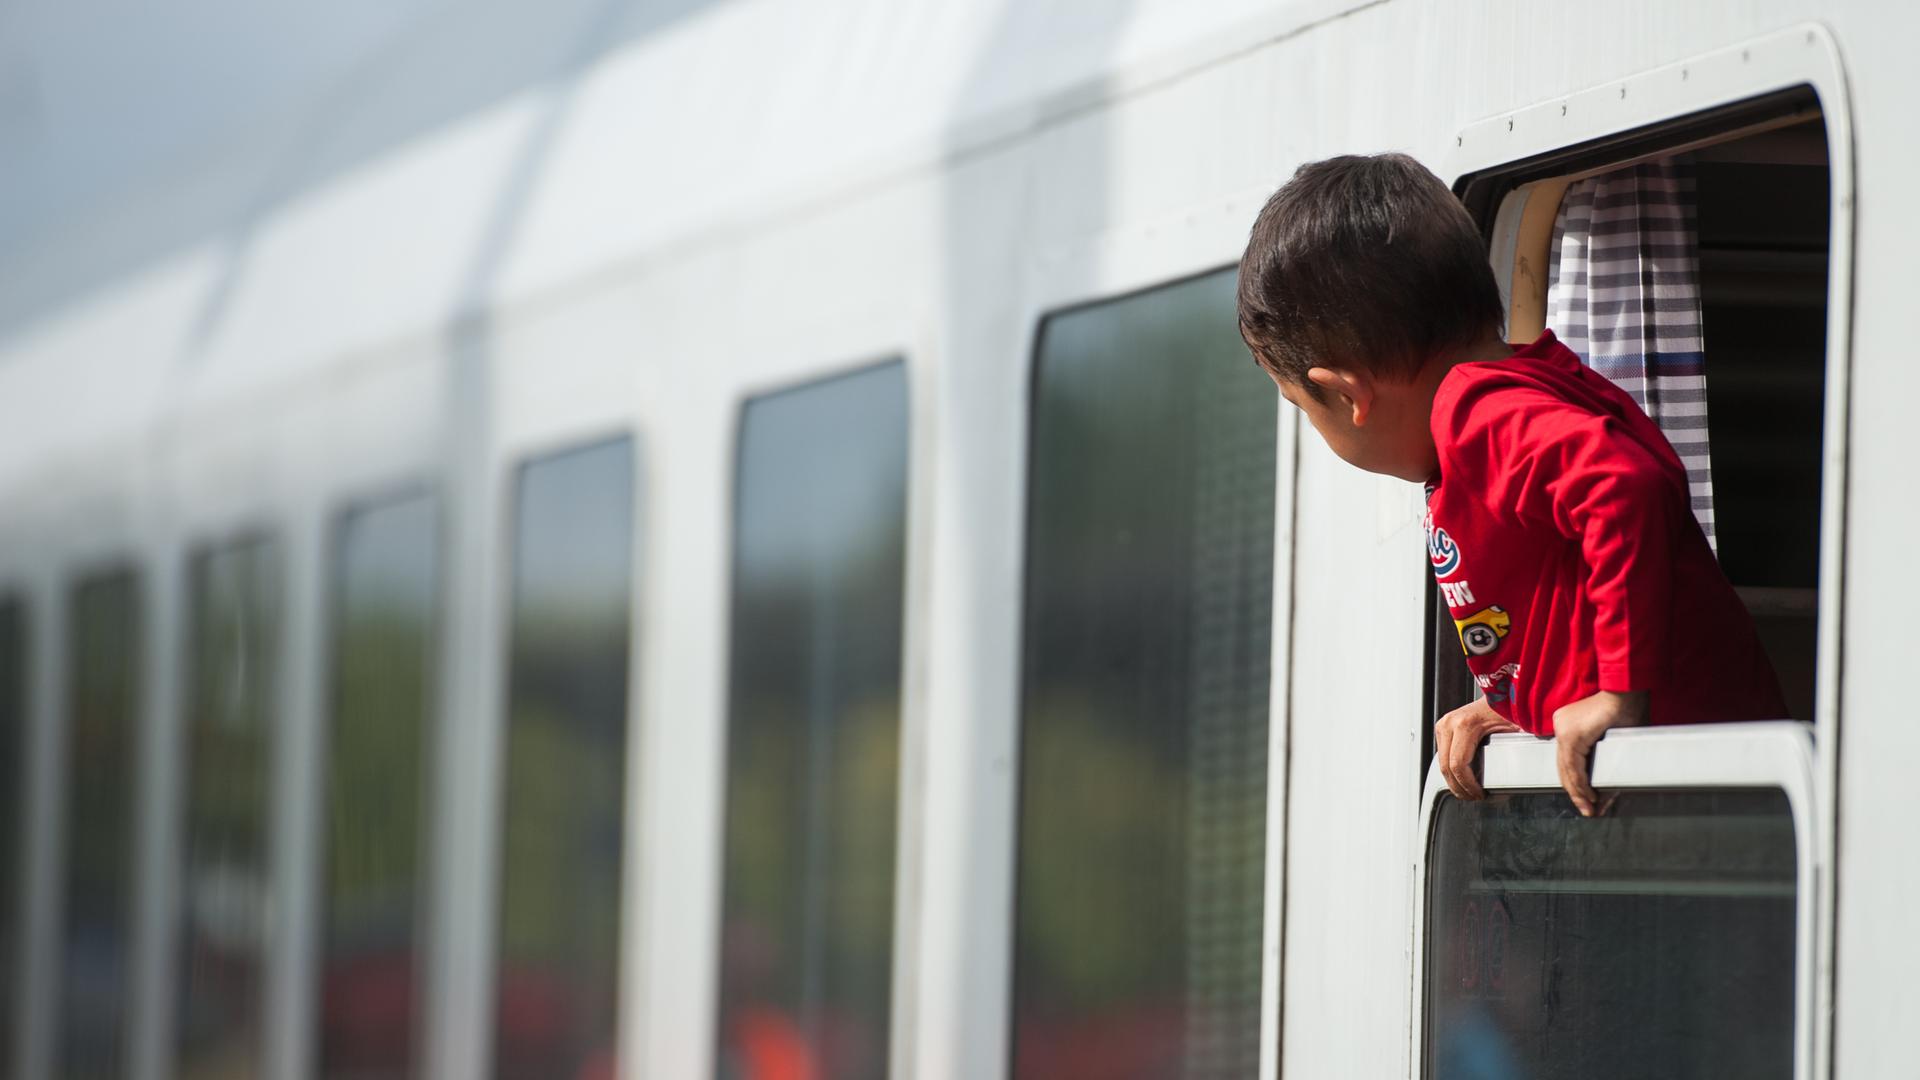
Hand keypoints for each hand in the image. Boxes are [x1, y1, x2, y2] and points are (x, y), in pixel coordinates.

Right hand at [1434, 697, 1521, 800]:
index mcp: (1465, 724)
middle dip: (1458, 787)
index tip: (1479, 795)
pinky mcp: (1443, 727)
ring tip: (1469, 790)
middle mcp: (1450, 723)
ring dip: (1453, 780)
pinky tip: (1464, 777)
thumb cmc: (1510, 706)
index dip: (1467, 786)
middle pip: (1445, 767)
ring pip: (1441, 763)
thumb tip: (1520, 772)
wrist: (1502, 688)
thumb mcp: (1516, 728)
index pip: (1457, 765)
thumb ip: (1515, 748)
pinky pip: (1443, 755)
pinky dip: (1451, 769)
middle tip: (1473, 797)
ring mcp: (1444, 724)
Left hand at [1551, 689, 1648, 816]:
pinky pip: (1573, 767)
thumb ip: (1601, 751)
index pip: (1568, 760)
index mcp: (1567, 724)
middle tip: (1588, 810)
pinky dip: (1581, 784)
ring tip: (1590, 809)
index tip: (1586, 799)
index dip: (1576, 782)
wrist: (1628, 690)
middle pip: (1565, 767)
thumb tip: (1602, 775)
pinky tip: (1589, 796)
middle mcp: (1561, 726)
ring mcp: (1563, 730)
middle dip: (1577, 792)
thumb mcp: (1610, 734)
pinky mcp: (1571, 735)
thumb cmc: (1627, 708)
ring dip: (1579, 792)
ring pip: (1567, 770)